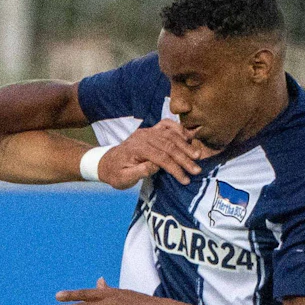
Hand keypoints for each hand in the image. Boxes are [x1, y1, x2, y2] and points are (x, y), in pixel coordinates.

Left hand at [96, 119, 213, 186]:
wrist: (107, 162)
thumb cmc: (116, 173)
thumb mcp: (124, 178)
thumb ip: (139, 172)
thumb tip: (157, 166)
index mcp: (136, 149)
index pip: (161, 158)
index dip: (175, 168)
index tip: (185, 179)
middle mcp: (143, 137)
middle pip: (169, 145)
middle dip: (184, 158)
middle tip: (197, 169)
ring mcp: (147, 131)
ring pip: (170, 135)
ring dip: (185, 145)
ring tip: (197, 155)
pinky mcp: (150, 130)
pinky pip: (166, 125)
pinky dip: (179, 129)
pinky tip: (188, 137)